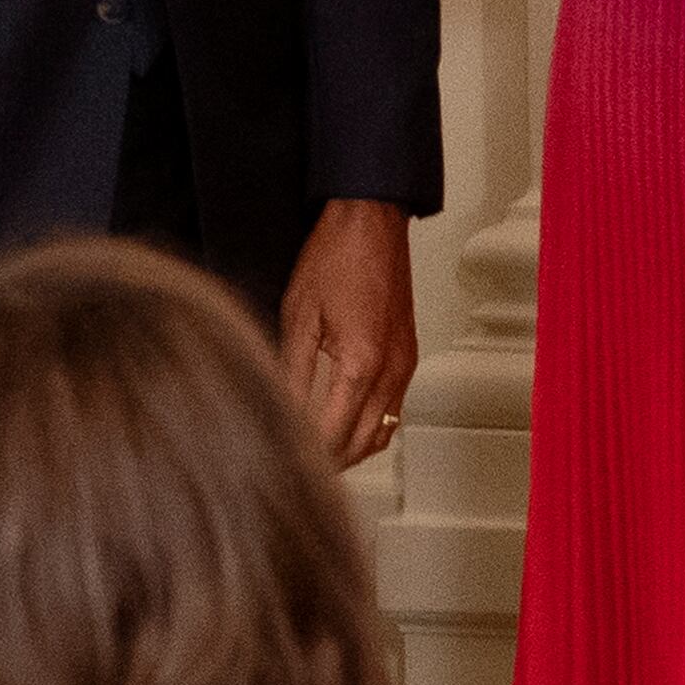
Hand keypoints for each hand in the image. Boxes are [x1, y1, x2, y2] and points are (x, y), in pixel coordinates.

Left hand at [276, 200, 419, 465]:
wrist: (371, 221)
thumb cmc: (336, 255)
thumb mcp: (298, 316)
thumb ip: (290, 372)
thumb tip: (277, 409)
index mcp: (361, 363)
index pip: (332, 434)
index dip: (306, 455)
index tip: (281, 459)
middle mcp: (391, 370)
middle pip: (361, 443)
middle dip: (329, 461)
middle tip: (293, 463)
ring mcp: (404, 364)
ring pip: (382, 432)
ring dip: (350, 448)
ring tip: (315, 452)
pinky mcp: (407, 355)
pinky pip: (393, 409)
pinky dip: (369, 427)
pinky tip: (342, 422)